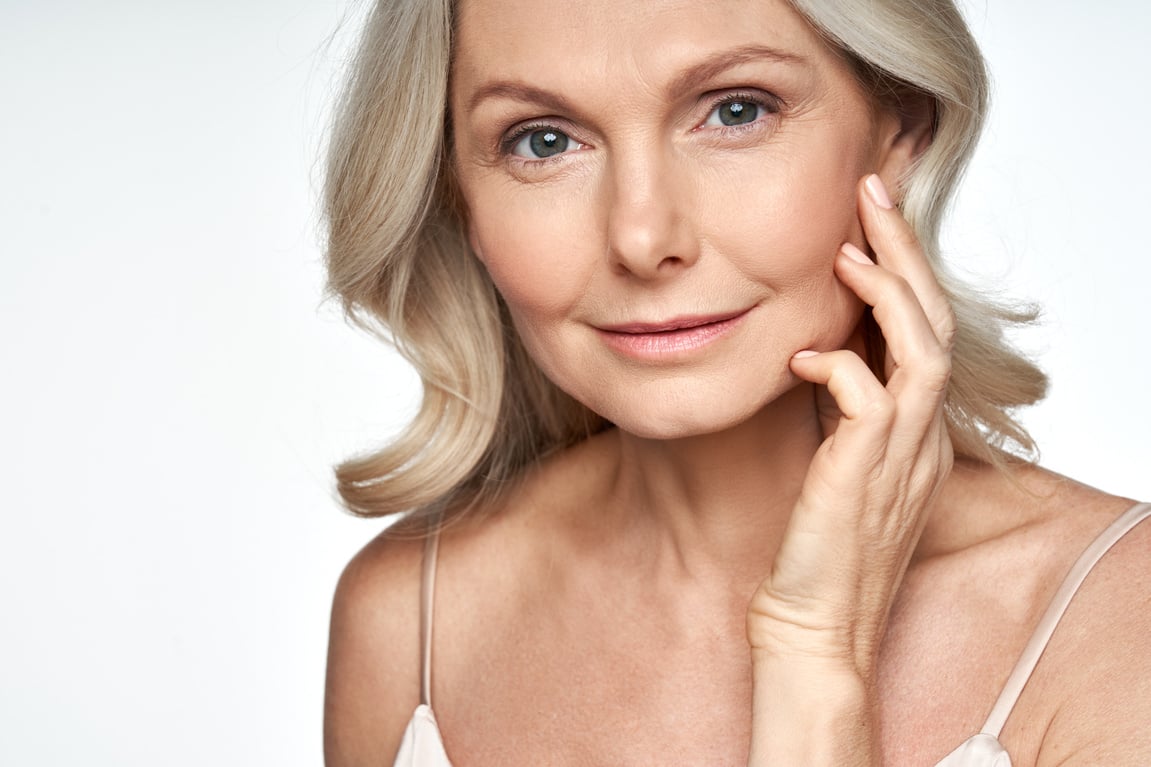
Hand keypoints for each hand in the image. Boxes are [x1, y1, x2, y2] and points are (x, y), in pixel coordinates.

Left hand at [745, 174, 954, 764]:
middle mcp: (922, 438)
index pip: (925, 334)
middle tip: (872, 194)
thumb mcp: (837, 465)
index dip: (904, 275)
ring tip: (852, 245)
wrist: (813, 626)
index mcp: (917, 433)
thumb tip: (817, 352)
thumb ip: (843, 412)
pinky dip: (838, 363)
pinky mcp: (865, 474)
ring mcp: (902, 457)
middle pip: (934, 324)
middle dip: (905, 254)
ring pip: (921, 349)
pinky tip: (802, 355)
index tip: (869, 225)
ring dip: (888, 291)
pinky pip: (868, 397)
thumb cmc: (815, 549)